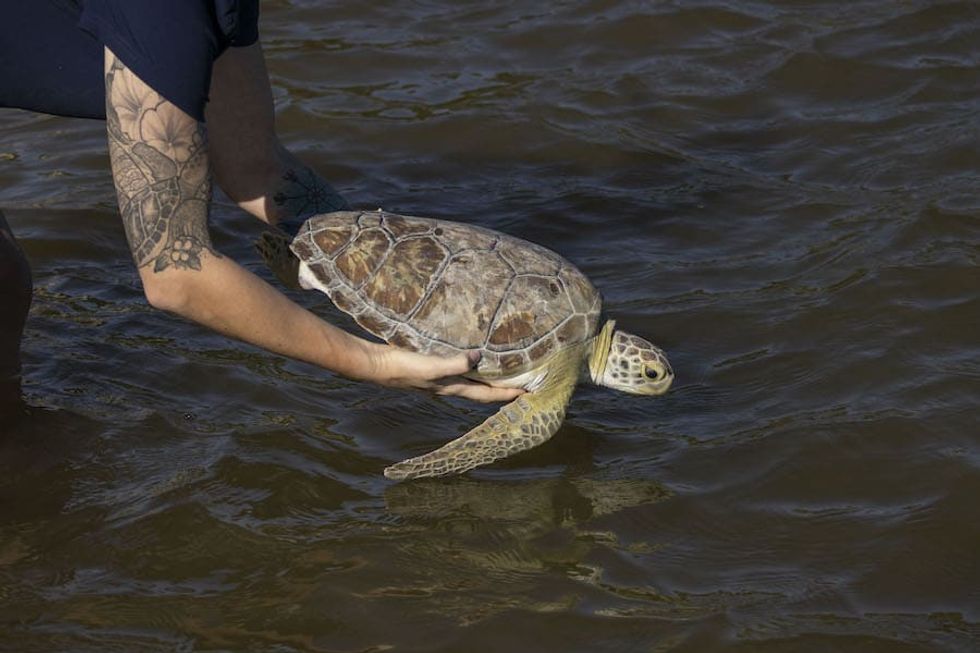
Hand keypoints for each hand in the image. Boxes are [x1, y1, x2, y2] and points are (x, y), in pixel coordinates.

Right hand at [366, 344, 524, 402]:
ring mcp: (440, 380)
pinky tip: (470, 359)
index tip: (529, 393)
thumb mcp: (432, 366)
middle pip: (483, 391)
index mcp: (453, 388)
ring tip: (504, 372)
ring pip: (472, 383)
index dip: (509, 394)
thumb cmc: (404, 368)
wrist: (377, 366)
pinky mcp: (431, 370)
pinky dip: (471, 369)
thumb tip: (480, 356)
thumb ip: (455, 363)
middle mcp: (450, 387)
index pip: (488, 394)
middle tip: (523, 384)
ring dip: (488, 380)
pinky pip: (459, 371)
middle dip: (503, 389)